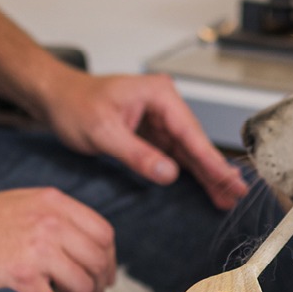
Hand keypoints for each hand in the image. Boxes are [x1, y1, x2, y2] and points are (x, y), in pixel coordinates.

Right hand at [0, 187, 116, 291]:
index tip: (105, 276)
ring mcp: (37, 248)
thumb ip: (54, 217)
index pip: (103, 232)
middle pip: (98, 259)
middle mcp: (50, 221)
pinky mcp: (21, 274)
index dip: (109, 260)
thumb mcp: (22, 204)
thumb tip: (85, 247)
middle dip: (100, 285)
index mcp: (53, 202)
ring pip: (83, 283)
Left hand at [37, 70, 249, 209]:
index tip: (229, 178)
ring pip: (188, 151)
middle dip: (215, 170)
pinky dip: (189, 172)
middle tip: (237, 193)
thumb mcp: (103, 132)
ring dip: (206, 174)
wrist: (55, 99)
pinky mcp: (152, 133)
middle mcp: (164, 104)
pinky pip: (175, 155)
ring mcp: (159, 119)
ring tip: (227, 197)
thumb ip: (137, 154)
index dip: (211, 159)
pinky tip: (206, 187)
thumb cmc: (74, 104)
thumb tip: (169, 174)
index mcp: (158, 94)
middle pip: (195, 142)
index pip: (190, 132)